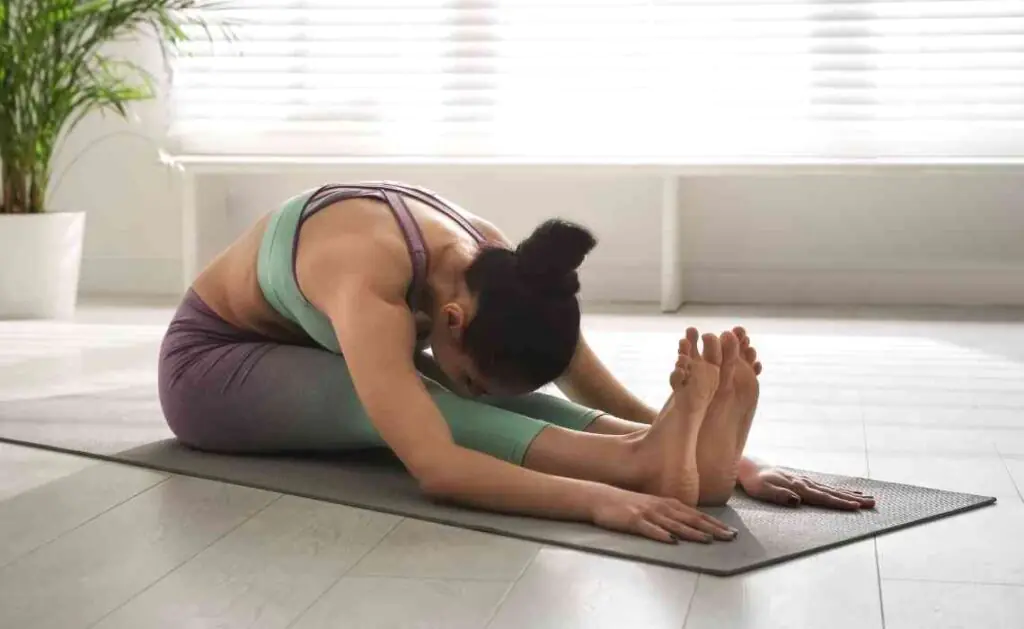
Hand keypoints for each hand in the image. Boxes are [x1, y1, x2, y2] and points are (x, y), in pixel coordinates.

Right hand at [590, 486, 737, 543]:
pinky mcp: (633, 521)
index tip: (731, 531)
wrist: (601, 498)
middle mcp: (661, 507)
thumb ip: (670, 514)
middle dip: (711, 529)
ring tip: (708, 540)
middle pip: (690, 519)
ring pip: (674, 524)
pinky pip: (649, 529)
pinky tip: (671, 541)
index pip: (696, 514)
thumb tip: (690, 525)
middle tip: (730, 537)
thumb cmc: (628, 504)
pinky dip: (661, 535)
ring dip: (692, 533)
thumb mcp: (652, 506)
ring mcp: (647, 513)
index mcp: (667, 503)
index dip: (714, 523)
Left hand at [740, 467, 875, 509]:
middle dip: (853, 499)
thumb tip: (798, 501)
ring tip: (868, 498)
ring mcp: (806, 481)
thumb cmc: (755, 482)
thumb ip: (780, 496)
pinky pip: (826, 487)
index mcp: (798, 487)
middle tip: (872, 503)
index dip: (839, 503)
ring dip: (850, 494)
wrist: (750, 468)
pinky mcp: (804, 481)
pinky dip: (839, 490)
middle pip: (832, 492)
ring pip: (832, 489)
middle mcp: (805, 483)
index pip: (822, 497)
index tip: (856, 507)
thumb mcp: (763, 491)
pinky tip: (848, 493)